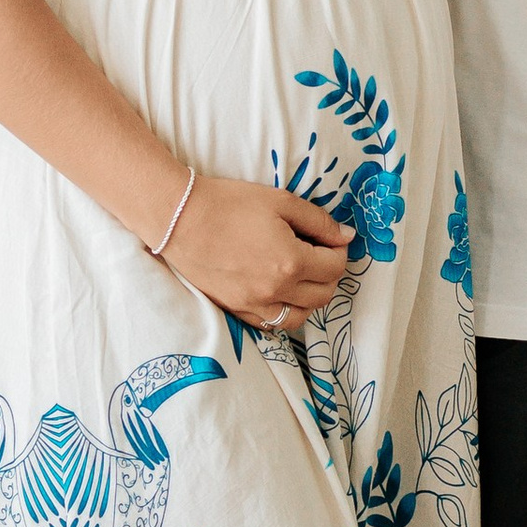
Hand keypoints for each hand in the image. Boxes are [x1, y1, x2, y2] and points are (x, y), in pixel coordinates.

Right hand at [159, 174, 354, 331]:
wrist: (180, 219)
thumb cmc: (229, 203)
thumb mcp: (280, 202)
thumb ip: (319, 221)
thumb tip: (346, 236)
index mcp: (291, 262)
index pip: (335, 267)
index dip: (339, 252)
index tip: (332, 240)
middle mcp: (275, 291)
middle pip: (323, 295)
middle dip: (329, 275)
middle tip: (320, 255)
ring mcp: (254, 305)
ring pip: (300, 316)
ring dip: (310, 298)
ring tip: (302, 277)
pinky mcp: (235, 310)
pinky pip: (271, 324)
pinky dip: (283, 311)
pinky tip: (280, 293)